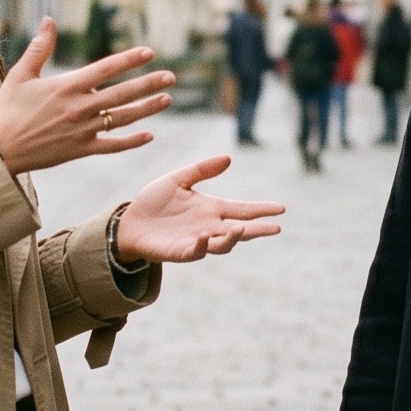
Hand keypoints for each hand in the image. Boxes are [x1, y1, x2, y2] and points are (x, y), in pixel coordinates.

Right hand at [0, 19, 175, 174]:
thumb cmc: (7, 110)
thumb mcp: (20, 75)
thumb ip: (40, 47)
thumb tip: (49, 19)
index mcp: (67, 86)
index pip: (106, 68)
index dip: (129, 59)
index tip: (149, 52)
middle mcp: (79, 107)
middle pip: (122, 93)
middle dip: (149, 84)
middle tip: (170, 77)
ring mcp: (83, 131)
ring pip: (122, 118)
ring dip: (147, 109)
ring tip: (166, 99)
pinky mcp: (81, 151)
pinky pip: (112, 146)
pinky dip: (131, 142)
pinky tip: (149, 136)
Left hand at [112, 156, 284, 262]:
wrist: (129, 222)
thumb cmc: (154, 202)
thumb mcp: (178, 180)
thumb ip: (201, 170)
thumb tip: (228, 158)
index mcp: (211, 208)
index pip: (242, 209)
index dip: (261, 209)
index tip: (281, 208)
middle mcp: (209, 226)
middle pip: (240, 230)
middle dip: (258, 229)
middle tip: (276, 228)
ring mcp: (197, 241)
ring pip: (222, 244)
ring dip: (232, 238)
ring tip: (240, 229)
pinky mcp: (181, 251)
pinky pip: (197, 251)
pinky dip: (203, 245)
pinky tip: (205, 235)